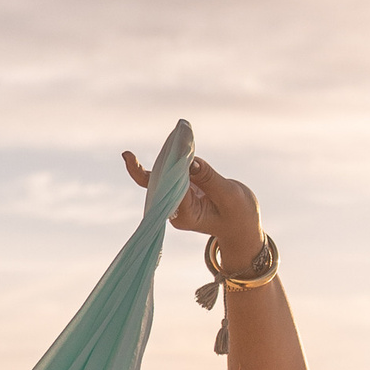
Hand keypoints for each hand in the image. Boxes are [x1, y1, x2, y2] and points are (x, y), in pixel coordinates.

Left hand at [124, 143, 262, 270]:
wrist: (242, 226)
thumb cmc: (239, 216)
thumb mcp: (230, 195)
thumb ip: (209, 178)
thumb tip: (189, 161)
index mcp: (185, 216)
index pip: (169, 190)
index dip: (167, 171)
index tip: (166, 154)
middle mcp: (175, 210)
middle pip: (154, 186)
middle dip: (145, 168)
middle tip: (126, 154)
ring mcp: (176, 201)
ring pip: (158, 178)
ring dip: (160, 158)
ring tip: (154, 143)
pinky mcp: (180, 190)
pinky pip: (168, 173)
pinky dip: (170, 158)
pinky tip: (173, 142)